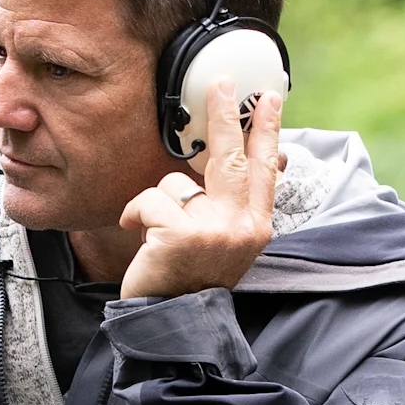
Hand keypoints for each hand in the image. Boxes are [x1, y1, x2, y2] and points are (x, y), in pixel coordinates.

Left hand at [117, 85, 285, 298]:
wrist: (171, 322)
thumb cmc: (191, 278)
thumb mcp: (226, 243)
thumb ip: (236, 204)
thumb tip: (262, 162)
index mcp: (256, 225)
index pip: (265, 168)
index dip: (267, 130)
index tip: (270, 98)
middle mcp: (241, 226)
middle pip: (232, 156)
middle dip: (225, 115)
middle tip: (221, 82)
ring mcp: (213, 230)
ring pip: (175, 183)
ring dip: (157, 204)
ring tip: (157, 236)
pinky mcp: (180, 235)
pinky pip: (149, 199)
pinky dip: (135, 214)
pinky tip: (139, 237)